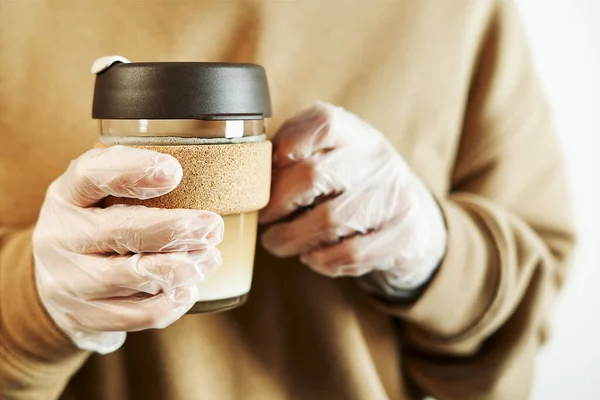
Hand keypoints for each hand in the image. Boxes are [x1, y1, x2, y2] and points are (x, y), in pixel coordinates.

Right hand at [33, 146, 223, 353]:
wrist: (53, 288)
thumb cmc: (93, 228)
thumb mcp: (99, 196)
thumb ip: (134, 182)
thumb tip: (192, 178)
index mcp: (66, 195)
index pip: (91, 175)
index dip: (132, 170)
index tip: (173, 171)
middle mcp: (60, 236)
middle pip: (118, 230)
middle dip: (173, 229)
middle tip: (212, 227)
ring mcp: (67, 280)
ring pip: (128, 276)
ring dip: (178, 268)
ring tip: (209, 258)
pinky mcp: (83, 316)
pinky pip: (133, 315)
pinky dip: (168, 303)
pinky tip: (187, 290)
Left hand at [260, 102, 446, 290]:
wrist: (410, 217)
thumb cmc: (351, 184)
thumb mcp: (330, 157)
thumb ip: (293, 154)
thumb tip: (254, 171)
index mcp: (356, 133)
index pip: (325, 122)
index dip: (292, 139)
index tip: (274, 161)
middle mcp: (379, 159)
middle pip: (315, 175)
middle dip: (277, 202)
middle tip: (263, 217)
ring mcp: (395, 196)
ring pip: (329, 221)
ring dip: (291, 238)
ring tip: (277, 242)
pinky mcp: (403, 235)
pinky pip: (350, 253)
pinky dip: (321, 260)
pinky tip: (311, 257)